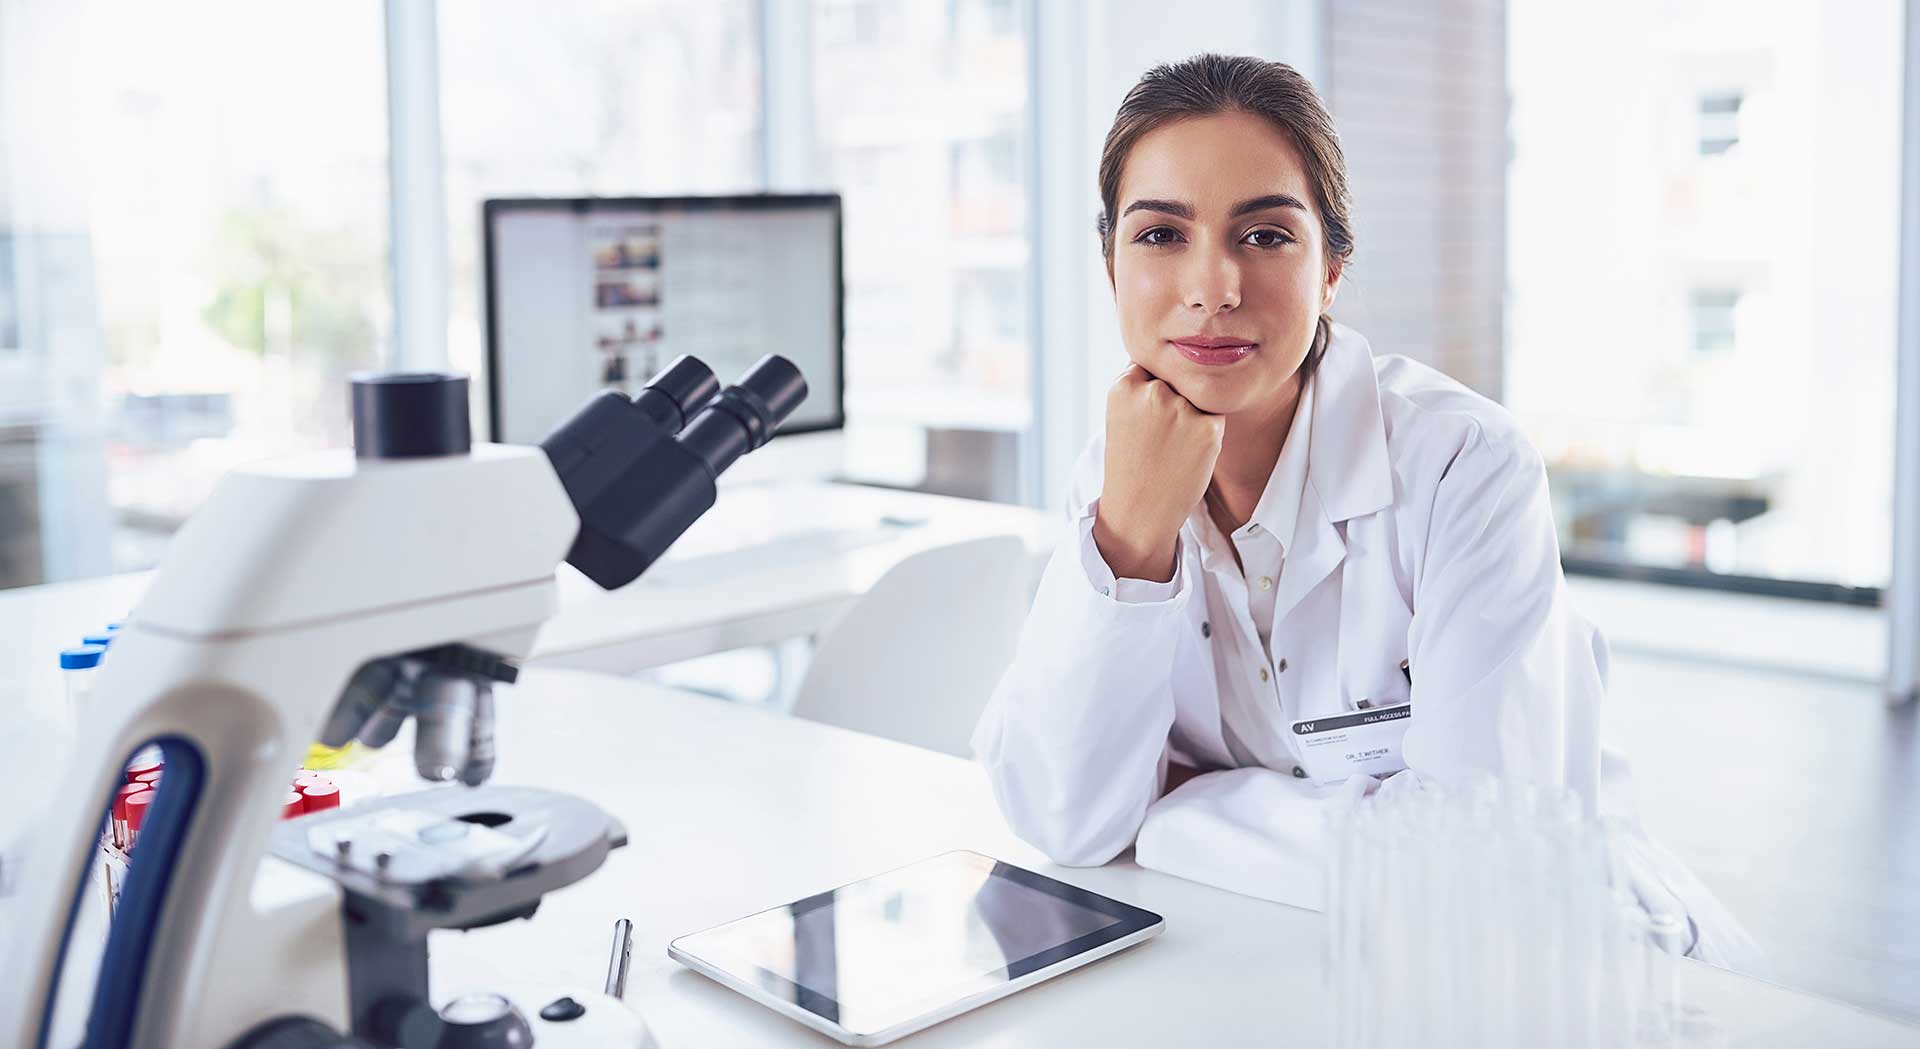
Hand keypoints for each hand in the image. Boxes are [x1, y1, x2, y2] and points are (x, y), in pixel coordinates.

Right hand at [1093, 364, 1223, 582]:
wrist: (1138, 511)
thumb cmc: (1131, 464)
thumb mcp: (1121, 416)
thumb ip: (1142, 386)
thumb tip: (1178, 362)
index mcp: (1123, 386)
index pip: (1152, 365)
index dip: (1154, 391)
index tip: (1147, 417)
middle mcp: (1152, 392)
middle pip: (1178, 381)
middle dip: (1176, 403)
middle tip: (1160, 439)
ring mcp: (1181, 409)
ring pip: (1199, 398)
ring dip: (1193, 417)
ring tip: (1172, 449)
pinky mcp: (1208, 428)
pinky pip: (1215, 418)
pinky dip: (1207, 436)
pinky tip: (1188, 456)